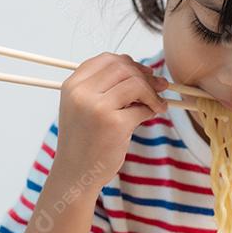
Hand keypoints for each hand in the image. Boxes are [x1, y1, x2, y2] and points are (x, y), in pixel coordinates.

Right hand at [52, 52, 169, 185]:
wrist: (75, 173)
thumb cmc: (83, 140)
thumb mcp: (82, 107)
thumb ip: (104, 87)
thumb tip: (142, 70)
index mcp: (73, 85)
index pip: (106, 59)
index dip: (129, 63)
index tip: (141, 73)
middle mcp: (82, 93)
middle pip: (123, 67)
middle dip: (145, 75)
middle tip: (158, 86)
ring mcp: (98, 108)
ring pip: (136, 83)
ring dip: (153, 92)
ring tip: (158, 103)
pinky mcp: (115, 125)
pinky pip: (143, 108)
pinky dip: (152, 110)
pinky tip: (151, 115)